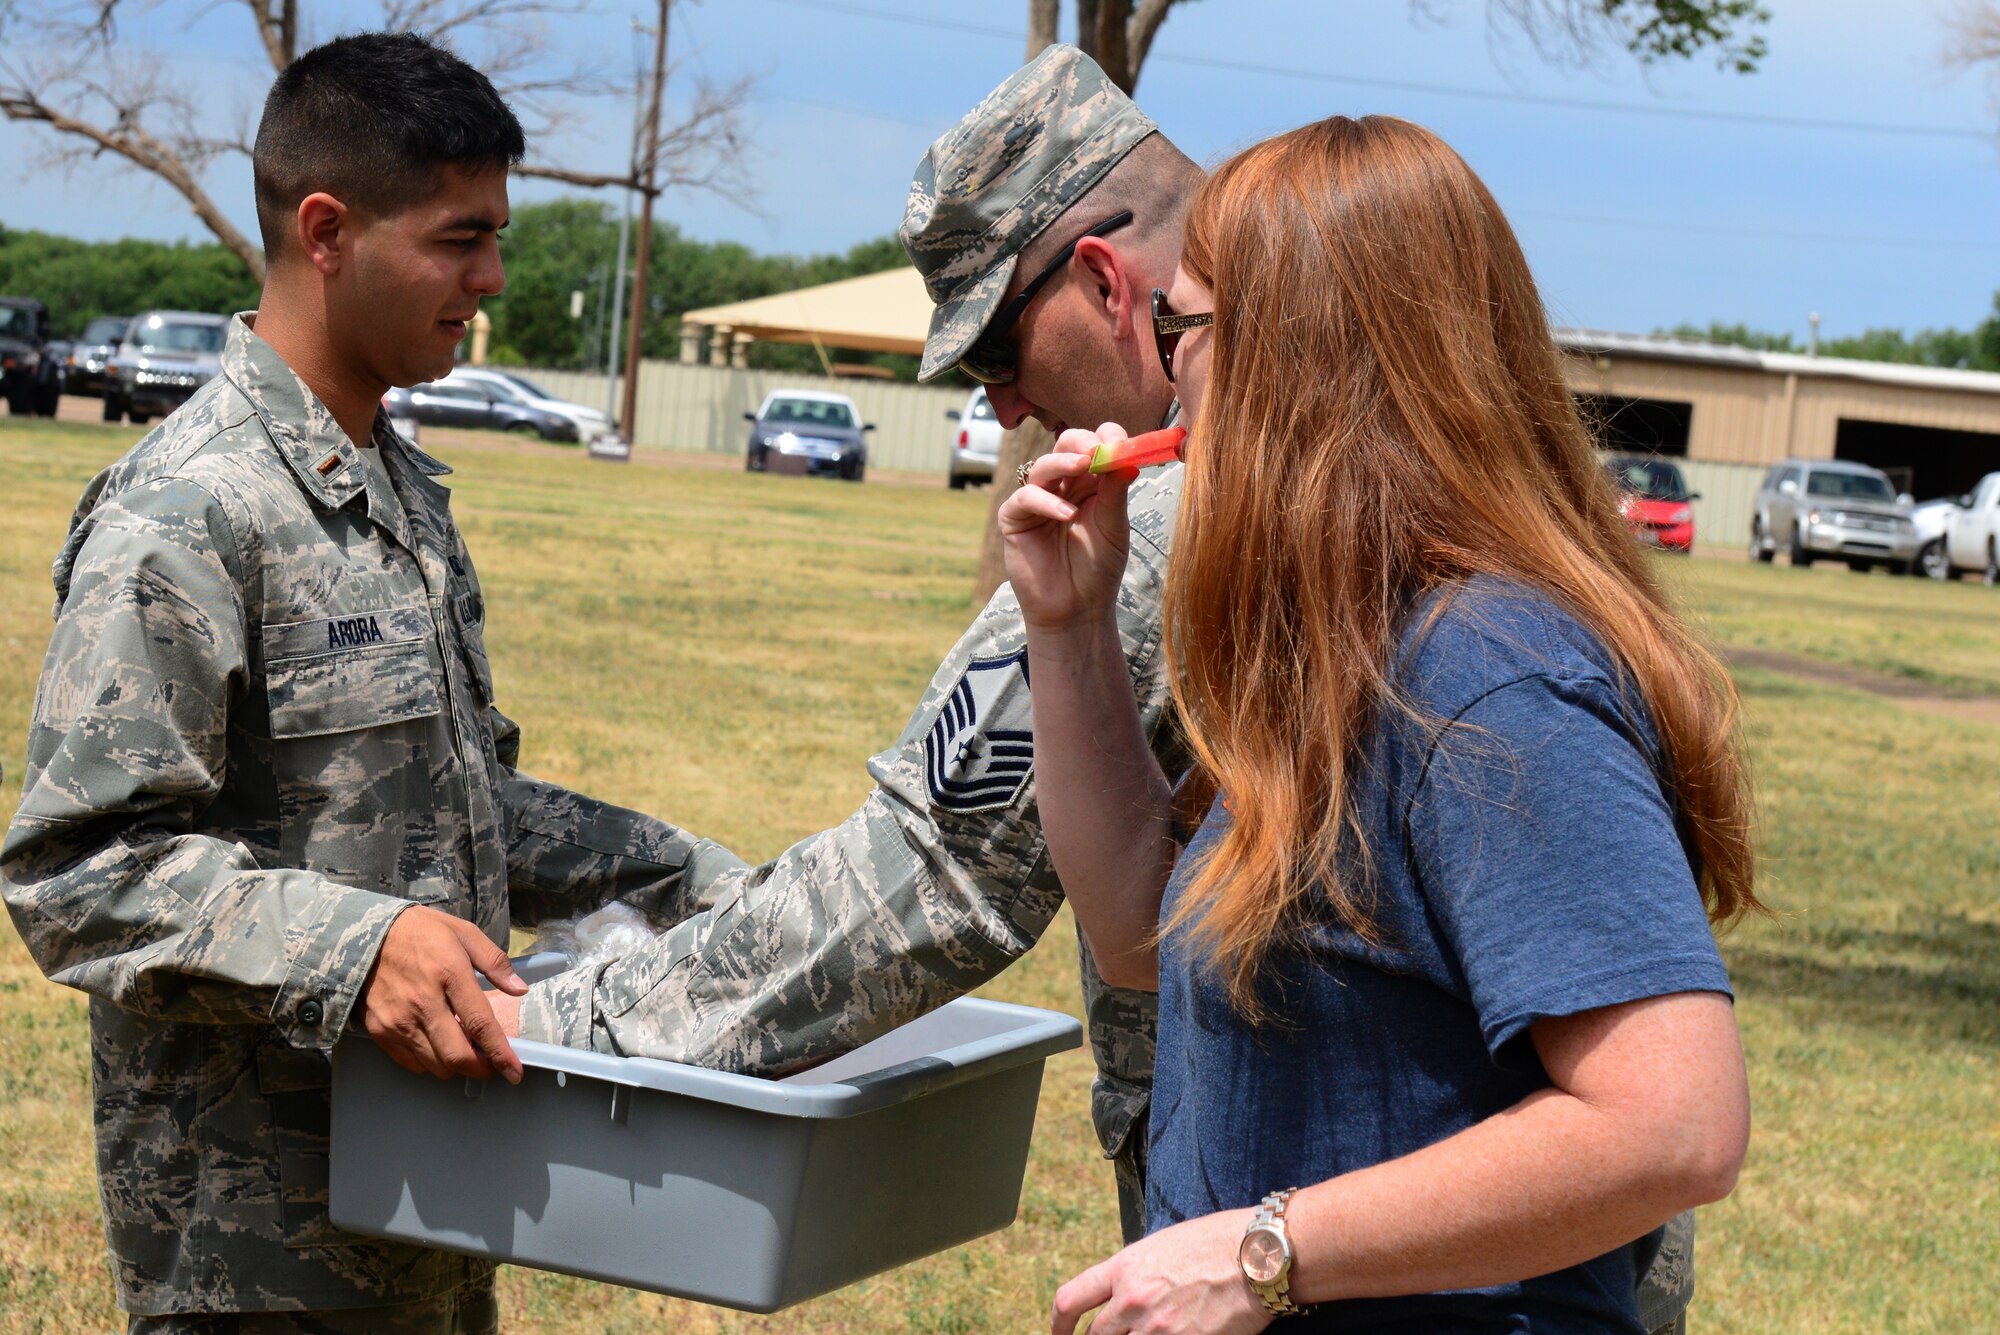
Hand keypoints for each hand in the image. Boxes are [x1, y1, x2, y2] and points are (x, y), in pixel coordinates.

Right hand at [358, 906, 527, 1082]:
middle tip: (492, 1065)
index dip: (501, 1054)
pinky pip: (411, 1063)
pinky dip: (430, 1062)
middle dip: (481, 1068)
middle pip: (457, 1056)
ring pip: (435, 1066)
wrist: (365, 935)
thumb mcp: (464, 933)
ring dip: (456, 1066)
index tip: (515, 1071)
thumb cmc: (419, 931)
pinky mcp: (380, 1031)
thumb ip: (495, 962)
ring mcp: (398, 1020)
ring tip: (465, 1050)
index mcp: (449, 974)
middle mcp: (422, 1003)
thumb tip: (520, 989)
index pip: (481, 1025)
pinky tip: (438, 1045)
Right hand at [998, 424, 1134, 634]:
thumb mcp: (1114, 528)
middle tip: (1097, 449)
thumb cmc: (1098, 568)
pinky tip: (1066, 514)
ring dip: (1064, 462)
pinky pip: (1025, 498)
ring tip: (1085, 468)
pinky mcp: (1015, 519)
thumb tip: (1126, 458)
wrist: (1078, 610)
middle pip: (1066, 446)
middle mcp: (1063, 485)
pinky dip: (1045, 501)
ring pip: (1043, 466)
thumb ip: (1115, 493)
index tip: (1121, 442)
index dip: (1106, 438)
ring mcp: (1037, 500)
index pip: (1094, 445)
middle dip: (1082, 443)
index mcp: (1090, 482)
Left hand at [1051, 1209, 1269, 1334]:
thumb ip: (1136, 1272)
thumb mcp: (1163, 1246)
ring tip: (1150, 1332)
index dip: (1058, 1323)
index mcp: (1125, 1268)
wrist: (1258, 1258)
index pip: (1069, 1300)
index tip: (1060, 1332)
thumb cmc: (1218, 1242)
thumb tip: (1123, 1293)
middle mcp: (1133, 1301)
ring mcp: (1158, 1329)